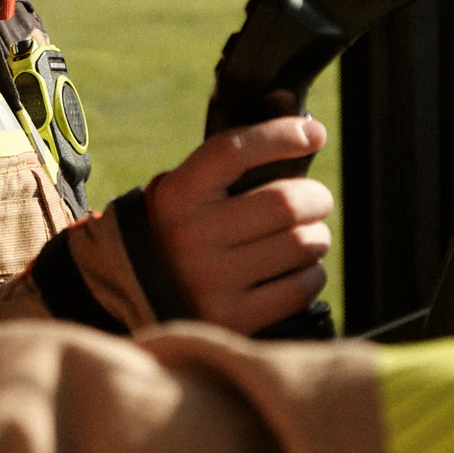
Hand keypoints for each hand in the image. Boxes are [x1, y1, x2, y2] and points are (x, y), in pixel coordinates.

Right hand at [147, 116, 333, 334]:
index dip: (281, 136)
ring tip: (302, 239)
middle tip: (315, 201)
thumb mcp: (186, 194)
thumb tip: (307, 135)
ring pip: (302, 245)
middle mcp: (191, 236)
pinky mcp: (233, 318)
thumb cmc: (181, 232)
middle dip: (316, 198)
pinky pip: (300, 287)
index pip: (235, 151)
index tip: (313, 134)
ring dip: (316, 238)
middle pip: (286, 202)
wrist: (137, 297)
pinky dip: (311, 275)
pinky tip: (296, 272)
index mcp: (178, 195)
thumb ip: (231, 170)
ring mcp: (211, 280)